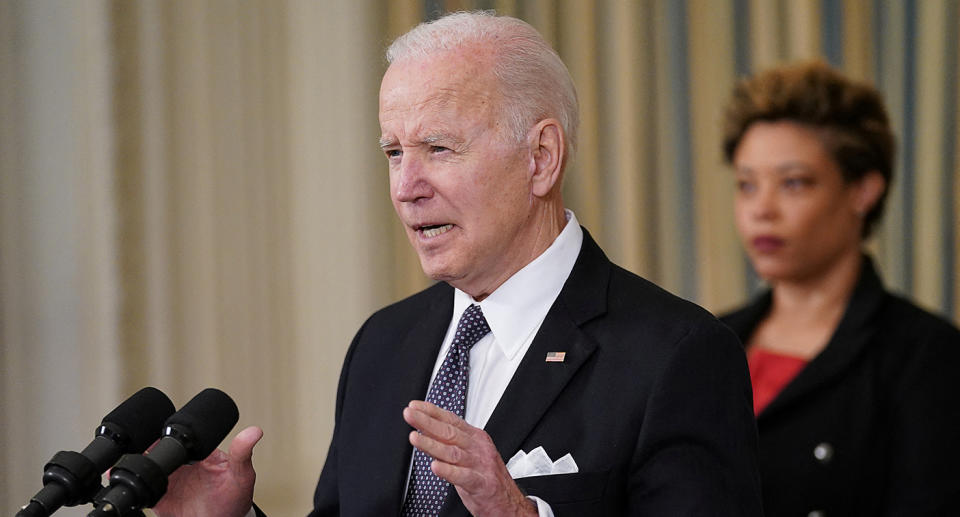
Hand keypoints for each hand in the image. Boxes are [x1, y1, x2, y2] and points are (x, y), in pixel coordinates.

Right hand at [152, 425, 262, 516]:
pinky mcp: (159, 498)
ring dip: (142, 466)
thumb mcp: (242, 475)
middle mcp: (182, 465)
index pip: (180, 438)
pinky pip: (144, 489)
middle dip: (152, 450)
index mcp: (199, 453)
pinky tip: (142, 486)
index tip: (167, 440)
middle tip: (156, 459)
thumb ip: (243, 454)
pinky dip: (139, 486)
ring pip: (148, 466)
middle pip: (159, 450)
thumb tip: (255, 431)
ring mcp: (169, 480)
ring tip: (149, 473)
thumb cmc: (234, 498)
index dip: (170, 436)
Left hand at [403, 401, 536, 516]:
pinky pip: (463, 476)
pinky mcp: (482, 483)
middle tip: (410, 415)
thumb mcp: (468, 455)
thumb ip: (449, 443)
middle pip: (449, 432)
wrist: (509, 503)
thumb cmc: (486, 478)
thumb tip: (425, 431)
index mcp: (475, 437)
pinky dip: (448, 471)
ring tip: (415, 437)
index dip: (431, 412)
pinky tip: (435, 467)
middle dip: (427, 422)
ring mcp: (480, 465)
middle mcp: (478, 448)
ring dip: (431, 444)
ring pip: (452, 452)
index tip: (414, 406)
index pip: (451, 419)